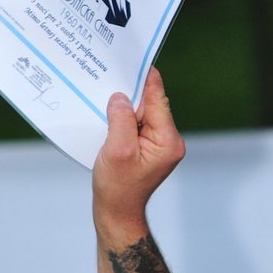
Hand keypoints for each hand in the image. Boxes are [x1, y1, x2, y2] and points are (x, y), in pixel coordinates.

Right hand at [92, 67, 184, 237]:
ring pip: (141, 113)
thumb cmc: (117, 188)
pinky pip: (135, 124)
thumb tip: (120, 97)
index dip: (144, 78)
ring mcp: (158, 144)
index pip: (158, 99)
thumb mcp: (117, 151)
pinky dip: (121, 118)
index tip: (133, 58)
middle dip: (130, 93)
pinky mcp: (146, 147)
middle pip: (150, 103)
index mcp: (168, 140)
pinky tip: (106, 116)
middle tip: (110, 75)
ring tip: (104, 97)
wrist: (116, 213)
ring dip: (123, 107)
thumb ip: (121, 120)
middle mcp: (168, 140)